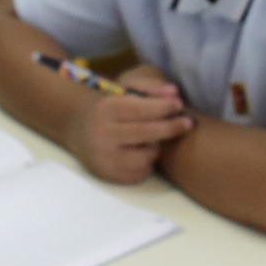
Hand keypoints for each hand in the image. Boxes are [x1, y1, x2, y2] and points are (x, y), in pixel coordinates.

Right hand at [63, 69, 188, 182]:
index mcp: (105, 109)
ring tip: (150, 139)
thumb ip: (150, 89)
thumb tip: (174, 93)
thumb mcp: (124, 90)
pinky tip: (140, 153)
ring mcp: (104, 158)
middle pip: (146, 134)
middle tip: (187, 123)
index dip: (163, 108)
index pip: (140, 109)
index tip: (179, 105)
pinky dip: (146, 163)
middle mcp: (102, 135)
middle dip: (170, 128)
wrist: (77, 129)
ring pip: (146, 157)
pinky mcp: (107, 176)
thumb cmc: (109, 107)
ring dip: (155, 148)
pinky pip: (140, 174)